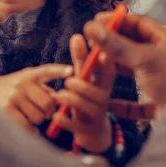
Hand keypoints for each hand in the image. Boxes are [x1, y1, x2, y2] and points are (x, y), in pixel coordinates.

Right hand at [0, 64, 72, 132]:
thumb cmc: (11, 87)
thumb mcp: (25, 80)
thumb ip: (43, 87)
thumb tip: (58, 99)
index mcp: (29, 75)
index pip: (47, 70)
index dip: (59, 70)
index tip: (71, 71)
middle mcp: (22, 84)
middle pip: (48, 103)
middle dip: (49, 111)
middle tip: (45, 112)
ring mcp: (14, 97)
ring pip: (38, 117)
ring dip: (38, 120)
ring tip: (30, 116)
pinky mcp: (6, 110)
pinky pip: (27, 126)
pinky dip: (32, 130)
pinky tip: (31, 129)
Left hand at [51, 34, 114, 152]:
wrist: (92, 131)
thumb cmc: (87, 97)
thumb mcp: (84, 79)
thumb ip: (80, 59)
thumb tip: (77, 36)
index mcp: (104, 85)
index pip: (109, 74)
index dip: (107, 64)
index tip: (101, 54)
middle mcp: (103, 100)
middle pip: (100, 94)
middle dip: (85, 86)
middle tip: (68, 81)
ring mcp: (96, 116)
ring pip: (88, 108)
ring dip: (73, 100)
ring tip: (58, 95)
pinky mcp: (86, 130)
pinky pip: (78, 126)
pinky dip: (66, 121)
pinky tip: (56, 116)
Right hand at [84, 13, 165, 112]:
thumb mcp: (143, 59)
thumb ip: (116, 45)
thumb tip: (91, 28)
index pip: (139, 24)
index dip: (117, 20)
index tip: (96, 21)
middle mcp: (165, 59)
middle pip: (134, 46)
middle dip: (112, 44)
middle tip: (92, 42)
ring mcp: (163, 81)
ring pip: (133, 72)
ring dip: (115, 70)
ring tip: (95, 66)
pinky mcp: (160, 104)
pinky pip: (137, 103)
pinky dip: (122, 103)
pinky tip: (108, 102)